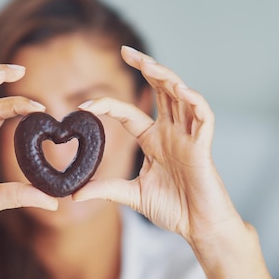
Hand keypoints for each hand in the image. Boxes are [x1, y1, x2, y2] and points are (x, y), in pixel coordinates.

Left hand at [73, 47, 242, 243]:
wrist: (198, 227)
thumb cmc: (174, 209)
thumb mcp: (133, 195)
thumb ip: (107, 190)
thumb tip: (75, 194)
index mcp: (154, 141)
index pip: (129, 114)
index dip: (108, 106)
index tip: (84, 105)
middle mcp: (171, 133)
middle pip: (160, 92)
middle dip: (147, 69)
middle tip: (127, 51)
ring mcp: (188, 137)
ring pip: (181, 97)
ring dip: (167, 78)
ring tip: (149, 64)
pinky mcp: (204, 147)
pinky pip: (204, 117)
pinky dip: (195, 101)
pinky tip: (181, 90)